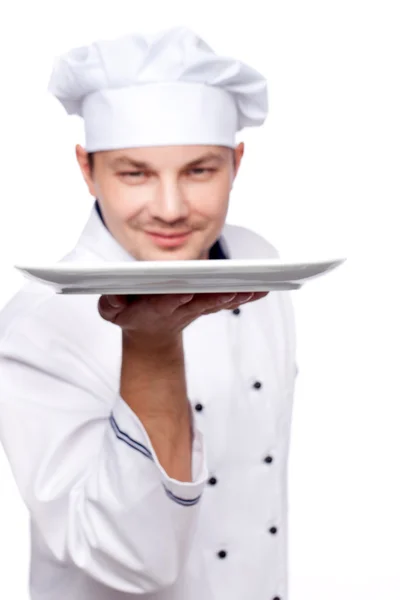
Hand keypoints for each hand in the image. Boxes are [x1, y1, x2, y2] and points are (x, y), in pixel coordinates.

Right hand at [98, 291, 268, 347]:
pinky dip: (245, 296)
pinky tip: (264, 288)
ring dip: (236, 297)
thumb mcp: (113, 310)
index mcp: (154, 309)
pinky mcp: (206, 304)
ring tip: (257, 287)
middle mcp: (178, 309)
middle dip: (213, 298)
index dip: (172, 301)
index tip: (183, 293)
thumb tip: (115, 296)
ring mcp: (195, 308)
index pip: (163, 305)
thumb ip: (111, 303)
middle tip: (230, 291)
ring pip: (217, 302)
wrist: (150, 333)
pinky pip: (228, 300)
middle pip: (198, 303)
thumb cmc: (131, 313)